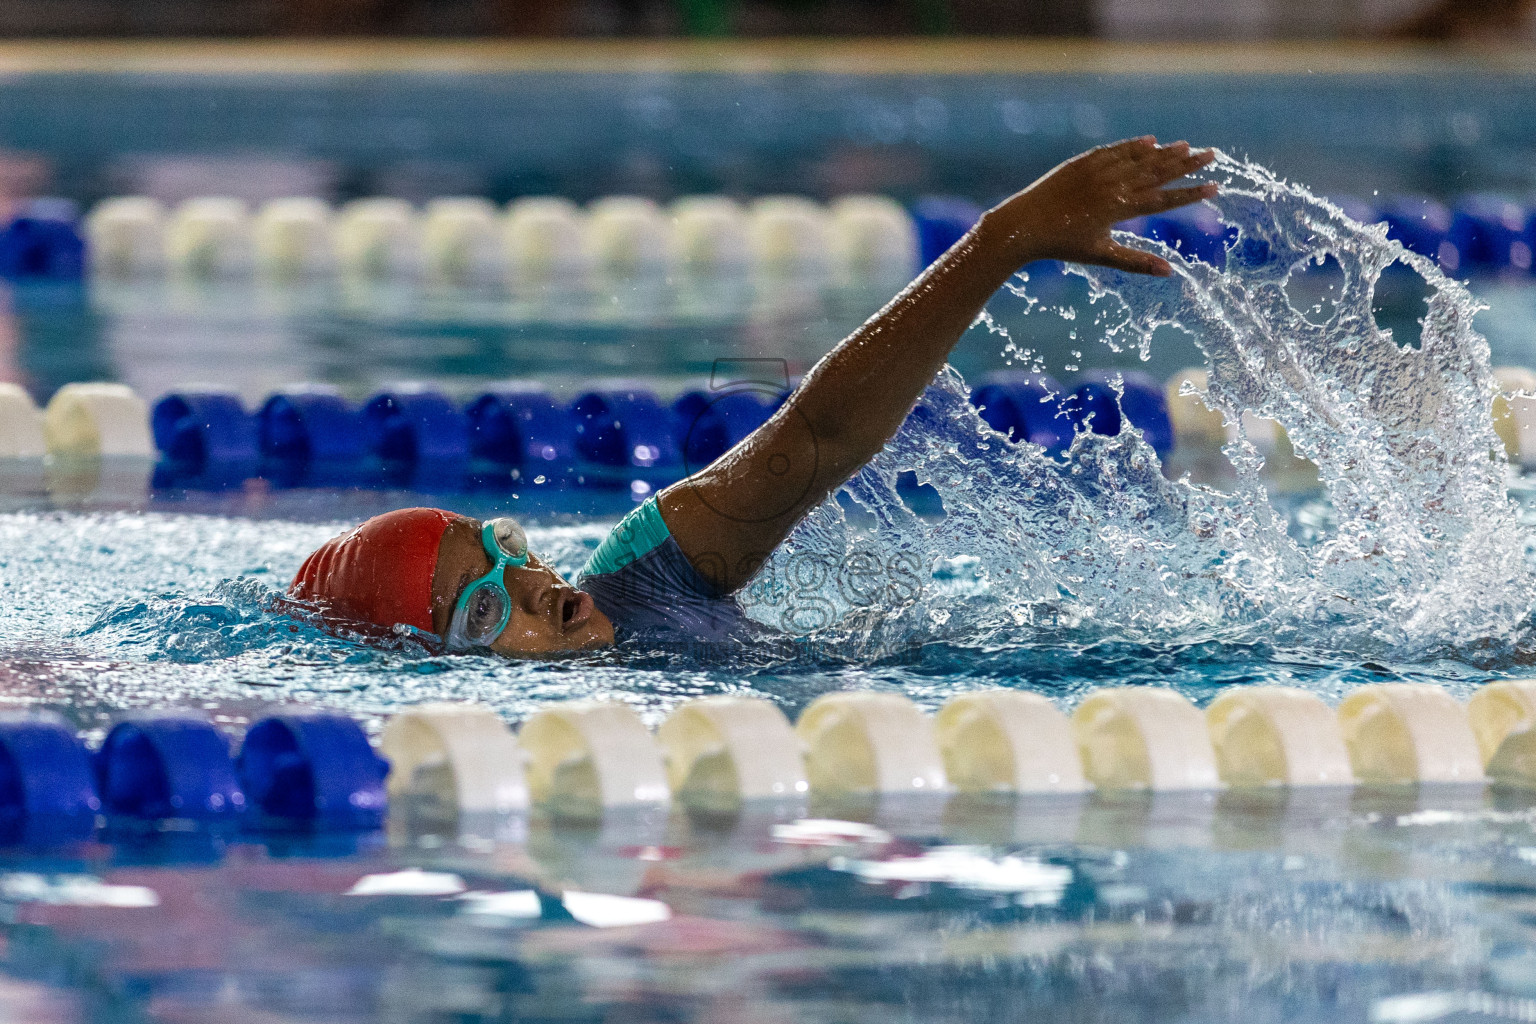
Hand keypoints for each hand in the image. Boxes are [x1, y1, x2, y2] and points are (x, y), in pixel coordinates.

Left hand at [982, 136, 1217, 276]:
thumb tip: (1169, 272)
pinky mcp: (1082, 162)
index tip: (1215, 186)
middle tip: (1212, 154)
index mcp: (1119, 209)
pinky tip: (1150, 141)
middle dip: (1187, 164)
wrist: (1023, 225)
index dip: (1191, 193)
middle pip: (1157, 172)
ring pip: (1138, 158)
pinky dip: (1133, 146)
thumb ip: (1136, 261)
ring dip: (1164, 152)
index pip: (1164, 199)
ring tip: (1188, 146)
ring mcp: (1097, 171)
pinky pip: (1114, 151)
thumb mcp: (1101, 255)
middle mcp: (1112, 186)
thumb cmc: (1062, 245)